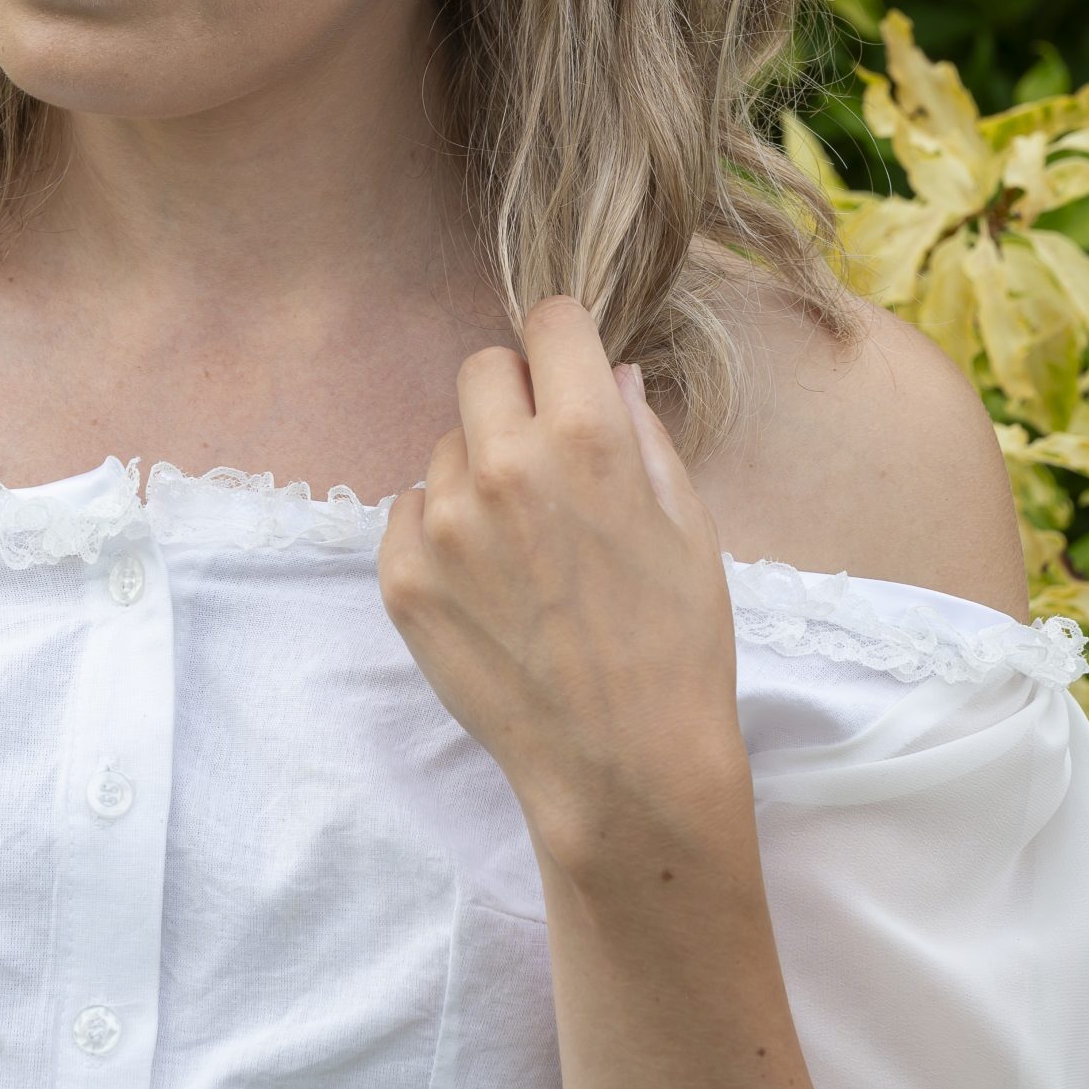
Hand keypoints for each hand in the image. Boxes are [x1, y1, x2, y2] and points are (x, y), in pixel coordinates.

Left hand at [378, 295, 751, 892]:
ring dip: (477, 472)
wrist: (623, 767)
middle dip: (515, 397)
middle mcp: (504, 466)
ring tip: (523, 545)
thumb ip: (640, 434)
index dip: (565, 341)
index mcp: (586, 438)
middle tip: (545, 458)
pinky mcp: (401, 579)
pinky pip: (409, 512)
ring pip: (445, 447)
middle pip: (482, 370)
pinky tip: (489, 584)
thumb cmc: (676, 645)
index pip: (549, 321)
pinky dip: (441, 532)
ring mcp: (442, 525)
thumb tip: (609, 374)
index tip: (569, 370)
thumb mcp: (688, 526)